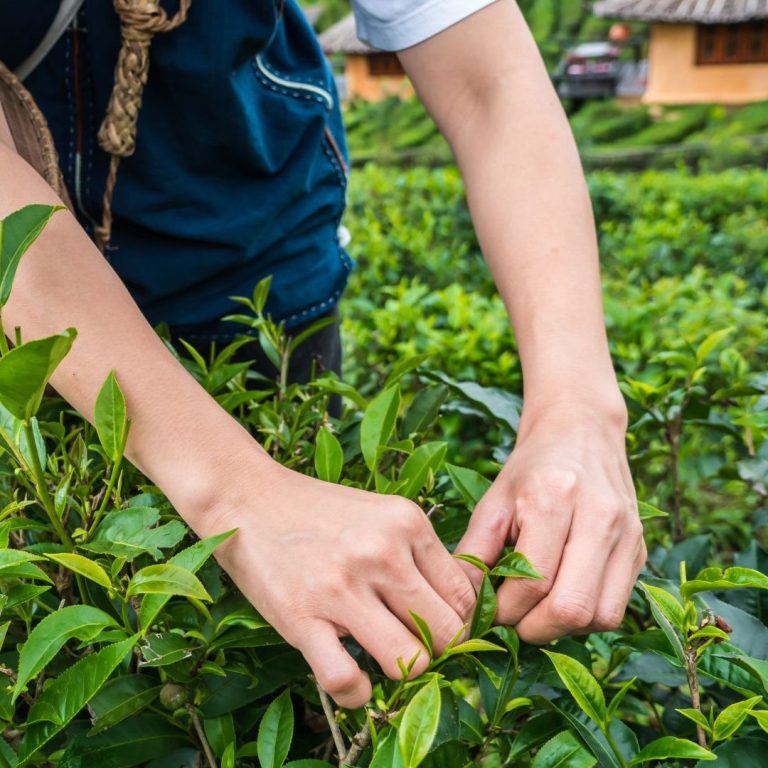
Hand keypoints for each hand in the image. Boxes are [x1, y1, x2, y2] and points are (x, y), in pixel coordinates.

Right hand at [193, 461, 475, 708]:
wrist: (247, 496)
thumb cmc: (318, 510)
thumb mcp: (381, 513)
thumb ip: (419, 552)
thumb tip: (461, 603)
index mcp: (408, 524)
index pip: (465, 595)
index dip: (461, 622)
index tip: (442, 630)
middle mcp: (382, 553)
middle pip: (447, 632)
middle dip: (438, 650)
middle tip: (414, 646)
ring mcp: (342, 587)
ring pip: (410, 661)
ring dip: (401, 671)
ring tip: (382, 657)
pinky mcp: (302, 618)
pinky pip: (347, 680)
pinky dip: (355, 692)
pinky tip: (351, 678)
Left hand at [456, 399, 645, 642]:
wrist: (581, 430)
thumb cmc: (532, 467)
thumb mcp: (494, 499)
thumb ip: (475, 551)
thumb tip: (461, 603)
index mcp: (556, 497)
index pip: (533, 582)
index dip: (505, 610)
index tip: (488, 612)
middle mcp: (600, 517)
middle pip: (572, 607)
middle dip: (535, 628)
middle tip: (511, 621)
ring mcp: (628, 535)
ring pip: (601, 616)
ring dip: (563, 628)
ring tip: (536, 611)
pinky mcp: (640, 549)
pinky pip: (616, 606)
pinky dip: (586, 617)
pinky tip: (561, 598)